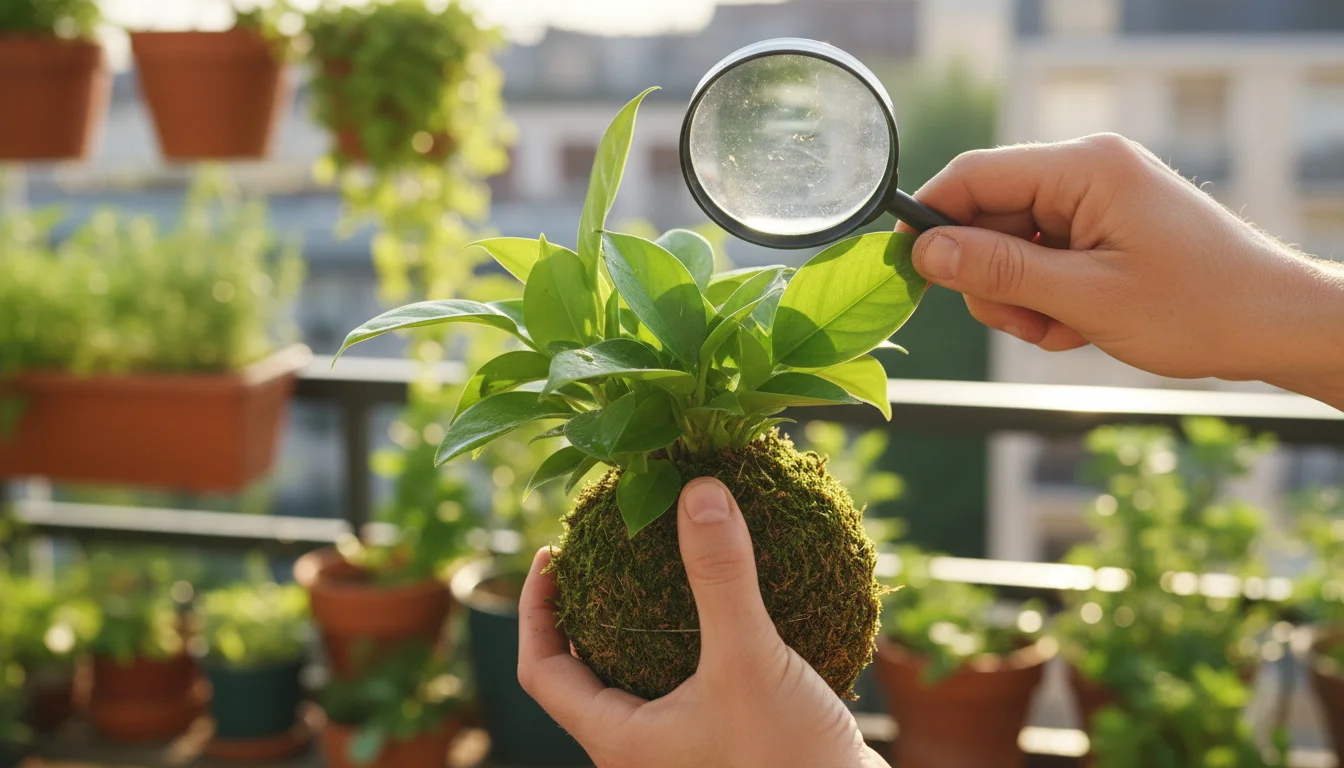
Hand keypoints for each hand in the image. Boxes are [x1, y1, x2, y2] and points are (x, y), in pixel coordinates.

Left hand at [518, 477, 887, 767]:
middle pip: (584, 670)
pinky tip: (725, 601)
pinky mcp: (723, 740)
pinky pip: (686, 680)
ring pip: (638, 673)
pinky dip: (691, 637)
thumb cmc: (790, 762)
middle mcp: (640, 751)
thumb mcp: (749, 660)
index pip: (540, 671)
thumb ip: (721, 577)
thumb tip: (698, 492)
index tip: (553, 553)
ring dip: (642, 618)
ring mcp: (680, 749)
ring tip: (662, 563)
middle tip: (605, 548)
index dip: (534, 609)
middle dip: (589, 606)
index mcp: (619, 741)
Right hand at [903, 133, 1343, 408]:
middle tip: (1026, 322)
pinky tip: (1080, 325)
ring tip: (1063, 329)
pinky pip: (1042, 261)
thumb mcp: (1086, 297)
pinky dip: (1047, 300)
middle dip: (993, 278)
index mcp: (1085, 168)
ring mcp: (1095, 201)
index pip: (976, 175)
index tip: (907, 270)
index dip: (932, 220)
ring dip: (1021, 298)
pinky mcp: (1102, 229)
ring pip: (1011, 247)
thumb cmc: (1197, 307)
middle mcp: (1087, 172)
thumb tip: (924, 252)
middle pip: (989, 217)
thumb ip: (1000, 271)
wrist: (1274, 325)